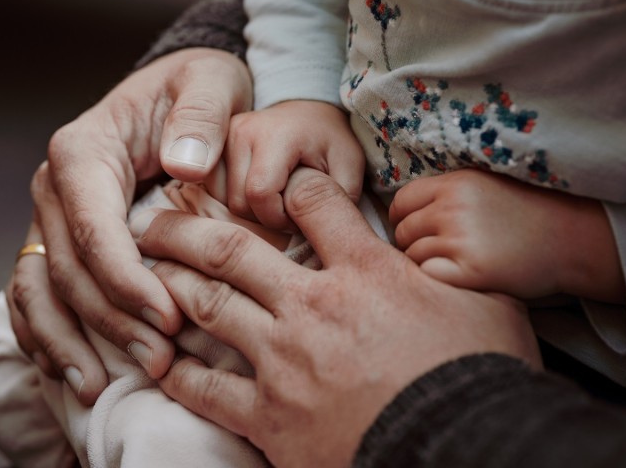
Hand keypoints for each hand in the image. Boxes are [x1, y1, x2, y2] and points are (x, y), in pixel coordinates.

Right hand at [6, 48, 251, 403]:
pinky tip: (73, 373)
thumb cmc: (197, 89)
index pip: (93, 227)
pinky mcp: (54, 244)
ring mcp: (48, 219)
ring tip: (101, 387)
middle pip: (67, 270)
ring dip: (69, 342)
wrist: (177, 94)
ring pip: (37, 292)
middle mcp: (54, 188)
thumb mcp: (210, 81)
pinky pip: (32, 298)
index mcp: (83, 151)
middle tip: (161, 360)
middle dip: (110, 322)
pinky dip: (46, 337)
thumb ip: (201, 114)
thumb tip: (186, 165)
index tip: (169, 318)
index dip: (126, 280)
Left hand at [132, 168, 540, 467]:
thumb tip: (442, 253)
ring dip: (169, 282)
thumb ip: (449, 271)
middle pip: (232, 248)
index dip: (291, 185)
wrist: (463, 449)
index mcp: (366, 270)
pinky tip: (160, 358)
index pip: (314, 203)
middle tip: (154, 215)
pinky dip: (179, 371)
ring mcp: (284, 360)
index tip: (274, 183)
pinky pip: (206, 389)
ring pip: (207, 305)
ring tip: (141, 267)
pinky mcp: (270, 417)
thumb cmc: (479, 376)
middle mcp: (313, 304)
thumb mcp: (484, 304)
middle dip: (186, 226)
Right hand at [224, 99, 363, 230]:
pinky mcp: (210, 149)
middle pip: (238, 203)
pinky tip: (254, 200)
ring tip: (273, 204)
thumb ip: (335, 198)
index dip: (278, 218)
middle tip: (288, 213)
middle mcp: (241, 131)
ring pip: (220, 202)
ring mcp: (220, 138)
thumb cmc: (330, 142)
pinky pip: (210, 194)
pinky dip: (232, 206)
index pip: (259, 194)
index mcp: (276, 134)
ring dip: (247, 215)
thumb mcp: (349, 166)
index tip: (298, 216)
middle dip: (264, 220)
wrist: (307, 114)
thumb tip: (311, 231)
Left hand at [390, 169, 625, 302]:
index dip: (403, 218)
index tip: (415, 230)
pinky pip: (429, 276)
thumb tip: (401, 210)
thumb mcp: (486, 186)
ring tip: (454, 264)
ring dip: (426, 263)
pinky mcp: (471, 271)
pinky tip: (458, 278)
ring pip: (413, 256)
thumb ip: (446, 193)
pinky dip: (437, 279)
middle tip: (439, 252)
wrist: (573, 239)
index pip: (402, 201)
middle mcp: (454, 208)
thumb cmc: (528, 214)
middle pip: (403, 231)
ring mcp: (461, 239)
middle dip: (412, 244)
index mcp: (456, 183)